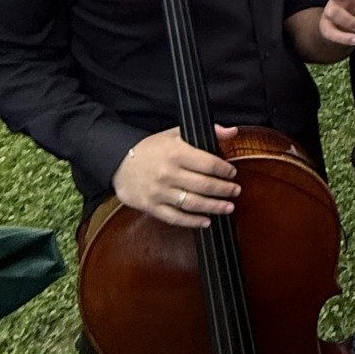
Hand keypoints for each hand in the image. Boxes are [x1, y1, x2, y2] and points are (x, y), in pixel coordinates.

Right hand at [111, 126, 241, 228]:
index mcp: (176, 153)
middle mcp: (168, 173)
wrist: (118, 163)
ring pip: (193, 203)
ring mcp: (159, 192)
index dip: (224, 170)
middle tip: (235, 191)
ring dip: (214, 207)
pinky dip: (193, 221)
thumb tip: (232, 131)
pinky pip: (175, 218)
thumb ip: (207, 132)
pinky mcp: (151, 206)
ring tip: (228, 207)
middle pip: (204, 185)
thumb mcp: (176, 134)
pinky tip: (206, 221)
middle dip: (224, 189)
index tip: (232, 173)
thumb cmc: (151, 149)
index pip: (208, 163)